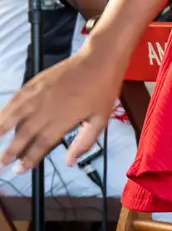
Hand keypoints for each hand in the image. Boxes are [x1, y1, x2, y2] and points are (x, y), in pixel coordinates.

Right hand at [0, 50, 120, 172]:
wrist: (98, 61)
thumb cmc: (102, 91)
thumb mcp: (100, 120)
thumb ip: (84, 142)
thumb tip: (69, 162)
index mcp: (63, 120)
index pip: (41, 144)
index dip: (29, 159)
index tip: (20, 170)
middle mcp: (46, 109)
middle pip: (24, 134)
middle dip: (11, 151)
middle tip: (2, 164)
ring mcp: (38, 94)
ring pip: (14, 116)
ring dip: (1, 131)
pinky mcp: (35, 83)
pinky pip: (16, 99)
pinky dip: (5, 110)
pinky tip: (0, 119)